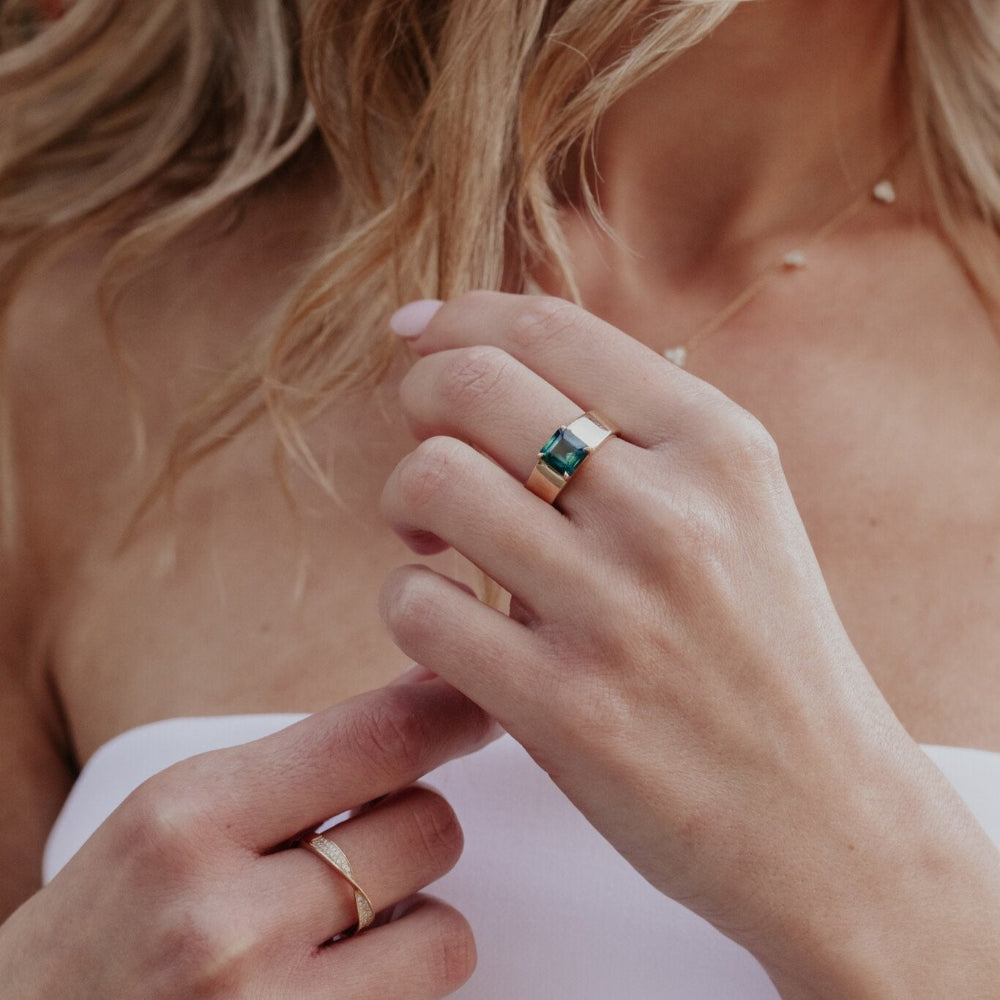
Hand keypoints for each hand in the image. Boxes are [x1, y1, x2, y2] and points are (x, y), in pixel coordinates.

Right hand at [0, 677, 492, 999]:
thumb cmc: (96, 938)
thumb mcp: (171, 819)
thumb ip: (296, 766)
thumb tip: (424, 696)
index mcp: (189, 818)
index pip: (376, 736)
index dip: (452, 711)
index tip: (481, 701)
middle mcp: (226, 916)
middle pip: (428, 827)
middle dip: (411, 830)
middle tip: (356, 849)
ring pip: (445, 931)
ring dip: (413, 922)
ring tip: (340, 931)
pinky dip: (398, 987)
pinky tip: (334, 982)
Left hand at [380, 292, 999, 997]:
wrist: (824, 818)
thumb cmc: (765, 655)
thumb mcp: (739, 510)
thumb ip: (633, 431)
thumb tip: (490, 355)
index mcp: (718, 446)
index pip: (549, 329)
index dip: (460, 318)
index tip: (419, 335)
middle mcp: (669, 513)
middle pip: (470, 387)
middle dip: (418, 401)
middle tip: (430, 450)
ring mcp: (614, 611)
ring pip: (430, 481)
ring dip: (405, 502)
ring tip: (436, 542)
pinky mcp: (564, 710)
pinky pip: (419, 607)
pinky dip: (410, 603)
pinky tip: (450, 622)